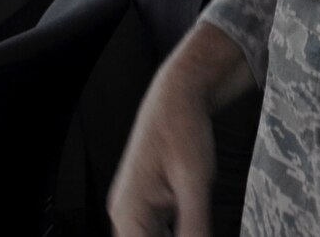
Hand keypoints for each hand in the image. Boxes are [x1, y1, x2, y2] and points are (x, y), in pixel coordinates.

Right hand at [108, 38, 223, 236]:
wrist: (177, 97)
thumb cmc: (182, 130)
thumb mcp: (194, 183)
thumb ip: (194, 226)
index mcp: (128, 211)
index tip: (192, 234)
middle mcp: (124, 212)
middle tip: (196, 229)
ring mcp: (133, 207)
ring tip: (194, 223)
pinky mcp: (145, 203)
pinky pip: (156, 232)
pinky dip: (173, 234)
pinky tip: (192, 228)